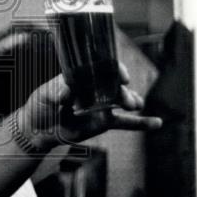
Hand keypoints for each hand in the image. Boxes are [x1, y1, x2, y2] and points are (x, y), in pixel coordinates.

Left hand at [18, 63, 161, 152]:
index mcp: (81, 76)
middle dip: (124, 89)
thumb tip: (67, 90)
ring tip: (134, 106)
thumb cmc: (40, 106)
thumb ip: (55, 91)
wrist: (39, 129)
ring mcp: (102, 104)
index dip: (114, 68)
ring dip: (133, 101)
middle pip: (116, 84)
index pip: (102, 67)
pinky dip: (141, 123)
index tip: (122, 75)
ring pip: (123, 100)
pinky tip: (156, 123)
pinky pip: (126, 123)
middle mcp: (95, 87)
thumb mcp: (43, 95)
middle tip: (126, 100)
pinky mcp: (105, 121)